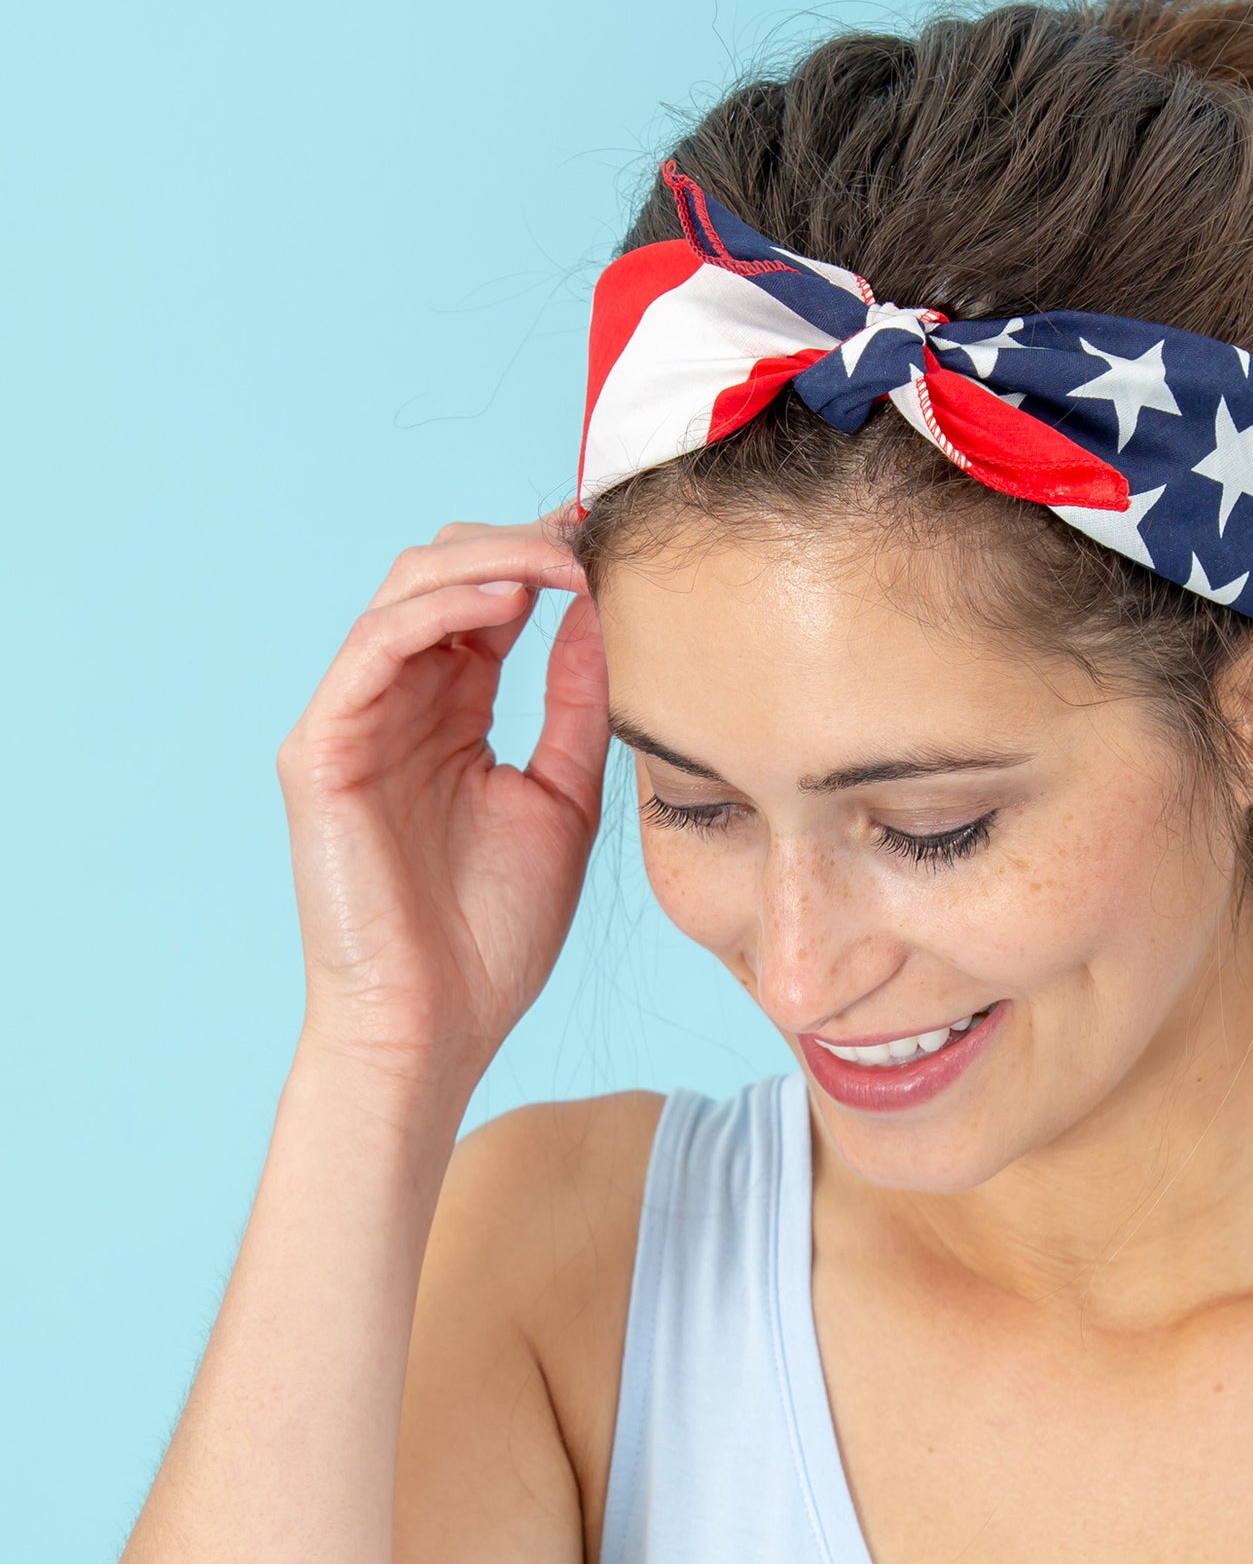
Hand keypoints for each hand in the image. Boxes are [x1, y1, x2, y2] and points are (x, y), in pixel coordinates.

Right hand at [275, 509, 608, 1087]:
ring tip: (566, 559)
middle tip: (596, 536)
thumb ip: (578, 706)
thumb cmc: (495, 935)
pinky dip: (440, 611)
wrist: (437, 1027)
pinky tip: (507, 603)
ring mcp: (354, 720)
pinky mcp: (322, 750)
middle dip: (522, 543)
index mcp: (450, 712)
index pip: (490, 601)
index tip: (618, 539)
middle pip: (444, 573)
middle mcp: (397, 703)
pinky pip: (374, 648)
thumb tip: (605, 614)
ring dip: (491, 560)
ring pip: (407, 591)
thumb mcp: (564, 798)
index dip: (549, 559)